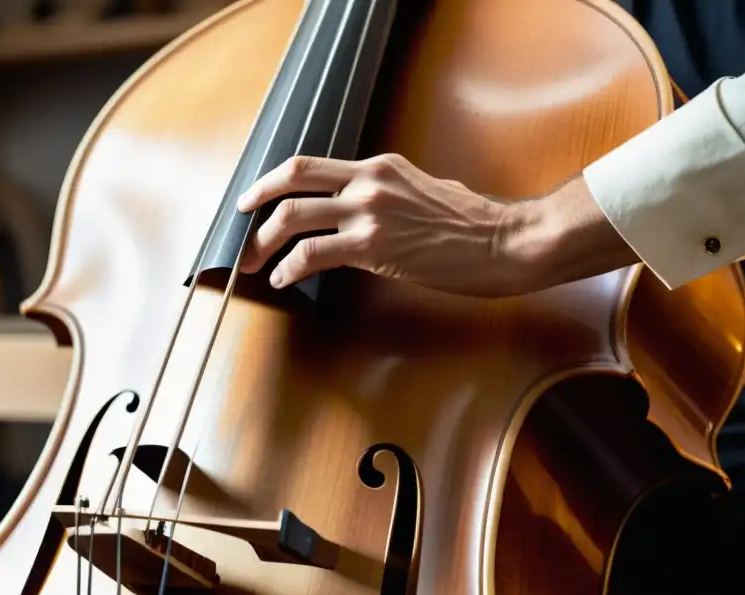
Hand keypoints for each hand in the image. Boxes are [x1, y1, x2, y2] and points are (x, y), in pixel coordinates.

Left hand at [236, 153, 530, 296]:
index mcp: (380, 166)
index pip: (314, 165)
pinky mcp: (373, 246)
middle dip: (256, 201)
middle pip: (292, 178)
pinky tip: (284, 279)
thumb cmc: (474, 225)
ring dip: (263, 241)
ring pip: (293, 216)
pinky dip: (289, 267)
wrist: (503, 242)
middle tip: (241, 223)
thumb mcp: (428, 191)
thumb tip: (373, 211)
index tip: (259, 197)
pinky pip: (313, 253)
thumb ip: (394, 194)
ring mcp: (369, 212)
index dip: (277, 179)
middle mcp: (369, 181)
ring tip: (253, 262)